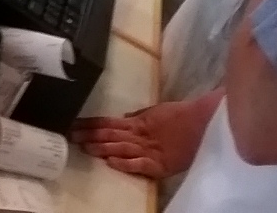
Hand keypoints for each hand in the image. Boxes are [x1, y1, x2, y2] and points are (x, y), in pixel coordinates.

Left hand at [70, 91, 223, 178]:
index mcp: (138, 122)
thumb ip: (140, 116)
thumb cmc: (184, 116)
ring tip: (84, 148)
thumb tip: (125, 116)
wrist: (207, 122)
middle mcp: (140, 134)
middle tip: (70, 135)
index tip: (74, 124)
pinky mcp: (160, 163)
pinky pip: (140, 164)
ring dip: (101, 148)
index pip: (109, 122)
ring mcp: (149, 148)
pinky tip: (111, 163)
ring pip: (120, 147)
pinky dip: (125, 163)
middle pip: (110, 134)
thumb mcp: (158, 112)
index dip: (90, 124)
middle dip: (89, 135)